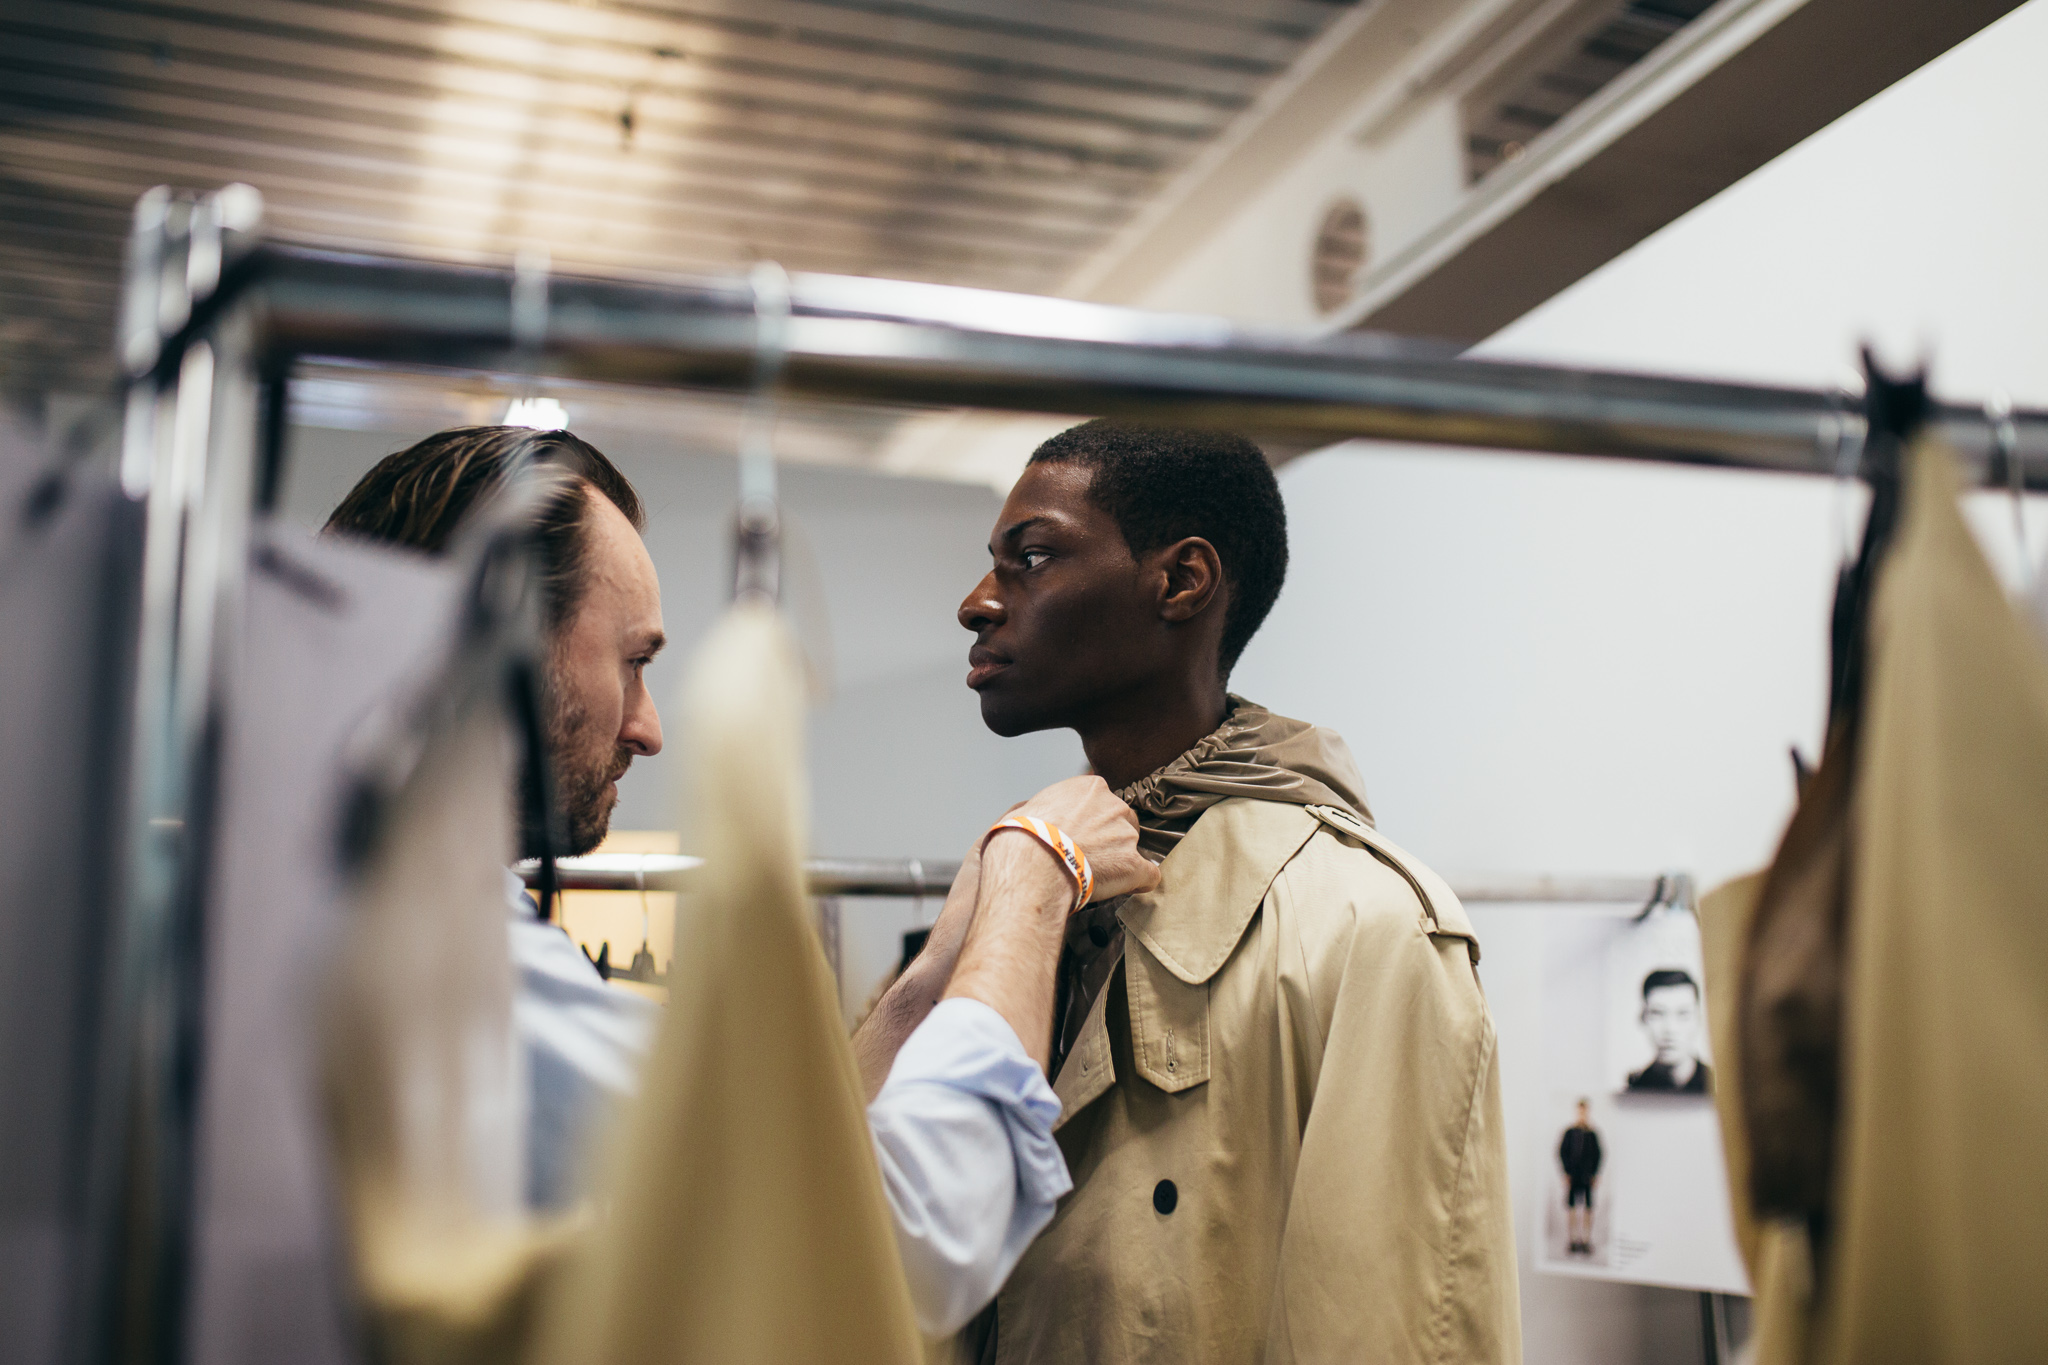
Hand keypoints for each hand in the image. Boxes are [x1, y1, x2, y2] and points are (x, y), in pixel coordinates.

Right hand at [1002, 775, 1158, 902]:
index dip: (1093, 822)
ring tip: (1095, 878)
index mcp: (1091, 787)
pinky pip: (1148, 875)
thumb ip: (1049, 806)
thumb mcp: (1030, 806)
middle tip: (1088, 858)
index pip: (1104, 802)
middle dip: (1111, 839)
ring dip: (1119, 862)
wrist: (1030, 863)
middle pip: (1124, 822)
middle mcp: (1114, 805)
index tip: (1081, 836)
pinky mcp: (1133, 865)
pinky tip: (1127, 889)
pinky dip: (1139, 883)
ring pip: (1133, 849)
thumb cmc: (1022, 837)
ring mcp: (1126, 835)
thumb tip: (1041, 814)